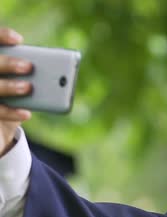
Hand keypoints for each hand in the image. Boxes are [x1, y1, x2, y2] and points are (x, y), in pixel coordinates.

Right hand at [0, 27, 32, 156]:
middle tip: (28, 66)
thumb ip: (29, 74)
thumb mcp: (22, 81)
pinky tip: (26, 113)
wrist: (2, 123)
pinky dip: (11, 112)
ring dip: (9, 87)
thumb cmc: (15, 93)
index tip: (19, 40)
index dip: (1, 37)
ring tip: (28, 88)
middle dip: (7, 64)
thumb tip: (56, 75)